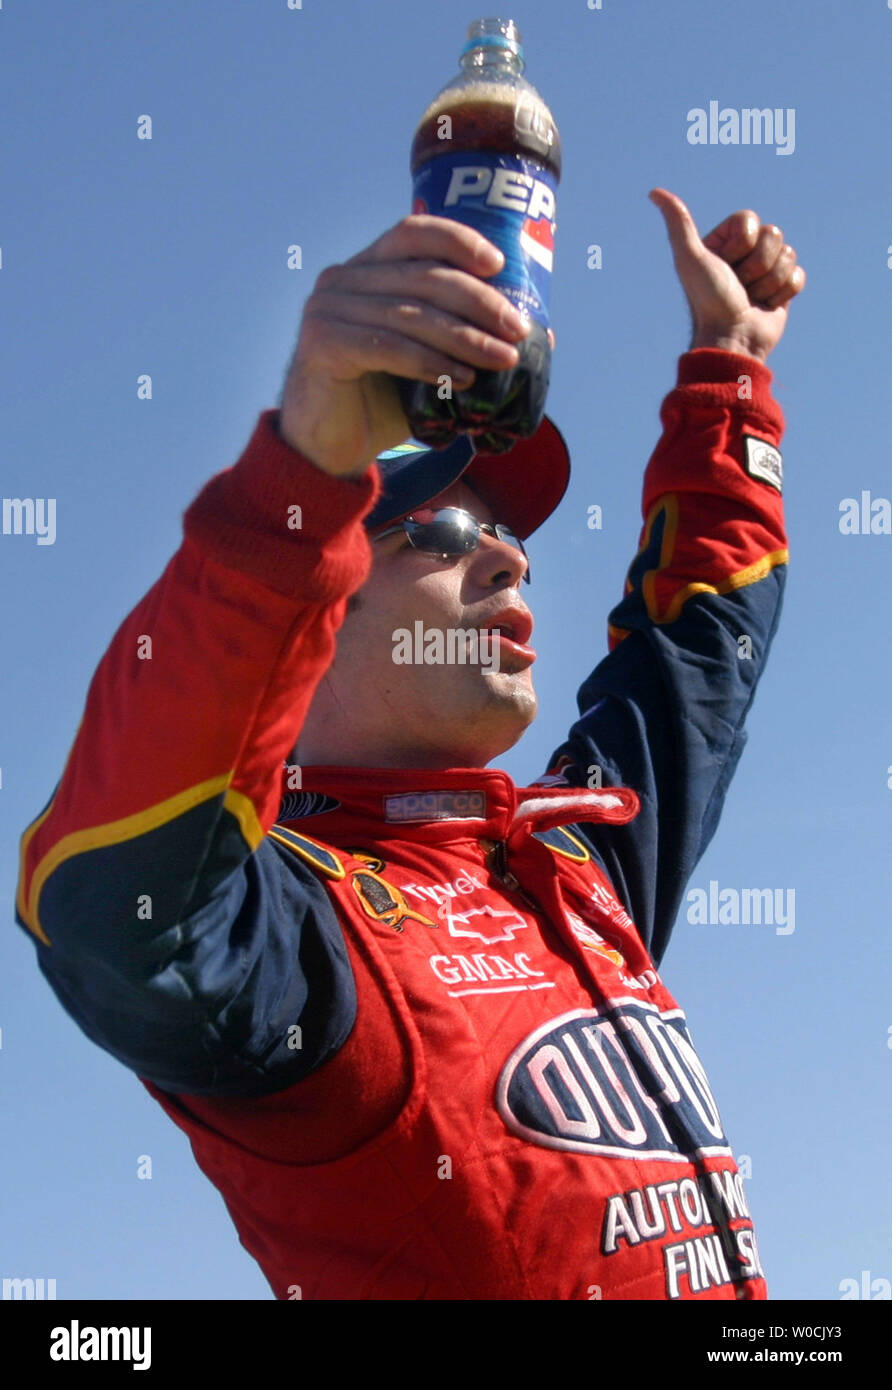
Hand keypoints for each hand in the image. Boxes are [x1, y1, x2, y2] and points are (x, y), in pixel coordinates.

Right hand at [278, 215, 537, 476]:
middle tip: (517, 329)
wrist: (327, 448)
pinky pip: (388, 347)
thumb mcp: (429, 362)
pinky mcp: (323, 344)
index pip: (413, 233)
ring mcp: (327, 309)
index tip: (500, 265)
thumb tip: (539, 332)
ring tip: (502, 359)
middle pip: (422, 275)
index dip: (458, 241)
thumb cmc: (380, 401)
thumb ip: (464, 338)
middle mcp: (341, 279)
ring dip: (465, 337)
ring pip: (410, 314)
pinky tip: (461, 379)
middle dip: (479, 301)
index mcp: (365, 269)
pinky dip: (430, 362)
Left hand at [648, 188, 805, 362]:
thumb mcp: (690, 258)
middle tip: (739, 286)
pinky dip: (784, 292)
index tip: (725, 266)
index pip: (752, 220)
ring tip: (751, 298)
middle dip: (757, 264)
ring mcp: (765, 270)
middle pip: (773, 235)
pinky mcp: (782, 289)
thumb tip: (654, 192)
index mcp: (724, 241)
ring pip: (788, 254)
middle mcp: (744, 254)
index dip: (742, 244)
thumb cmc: (709, 300)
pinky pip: (798, 275)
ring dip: (769, 281)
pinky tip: (766, 305)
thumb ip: (679, 223)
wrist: (732, 339)